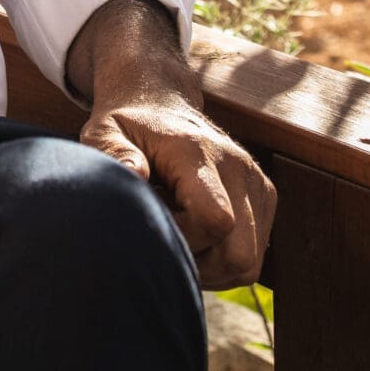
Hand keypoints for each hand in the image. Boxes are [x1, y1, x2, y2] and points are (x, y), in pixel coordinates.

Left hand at [80, 93, 275, 287]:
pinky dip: (222, 258)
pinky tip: (194, 233)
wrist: (161, 103)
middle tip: (164, 238)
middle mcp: (238, 167)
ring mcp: (257, 182)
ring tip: (177, 234)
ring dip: (210, 266)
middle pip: (238, 254)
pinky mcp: (265, 196)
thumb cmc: (127, 126)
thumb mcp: (104, 132)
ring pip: (248, 263)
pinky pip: (253, 257)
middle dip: (198, 263)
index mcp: (198, 152)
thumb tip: (136, 173)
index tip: (152, 221)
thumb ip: (113, 151)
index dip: (183, 238)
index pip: (215, 220)